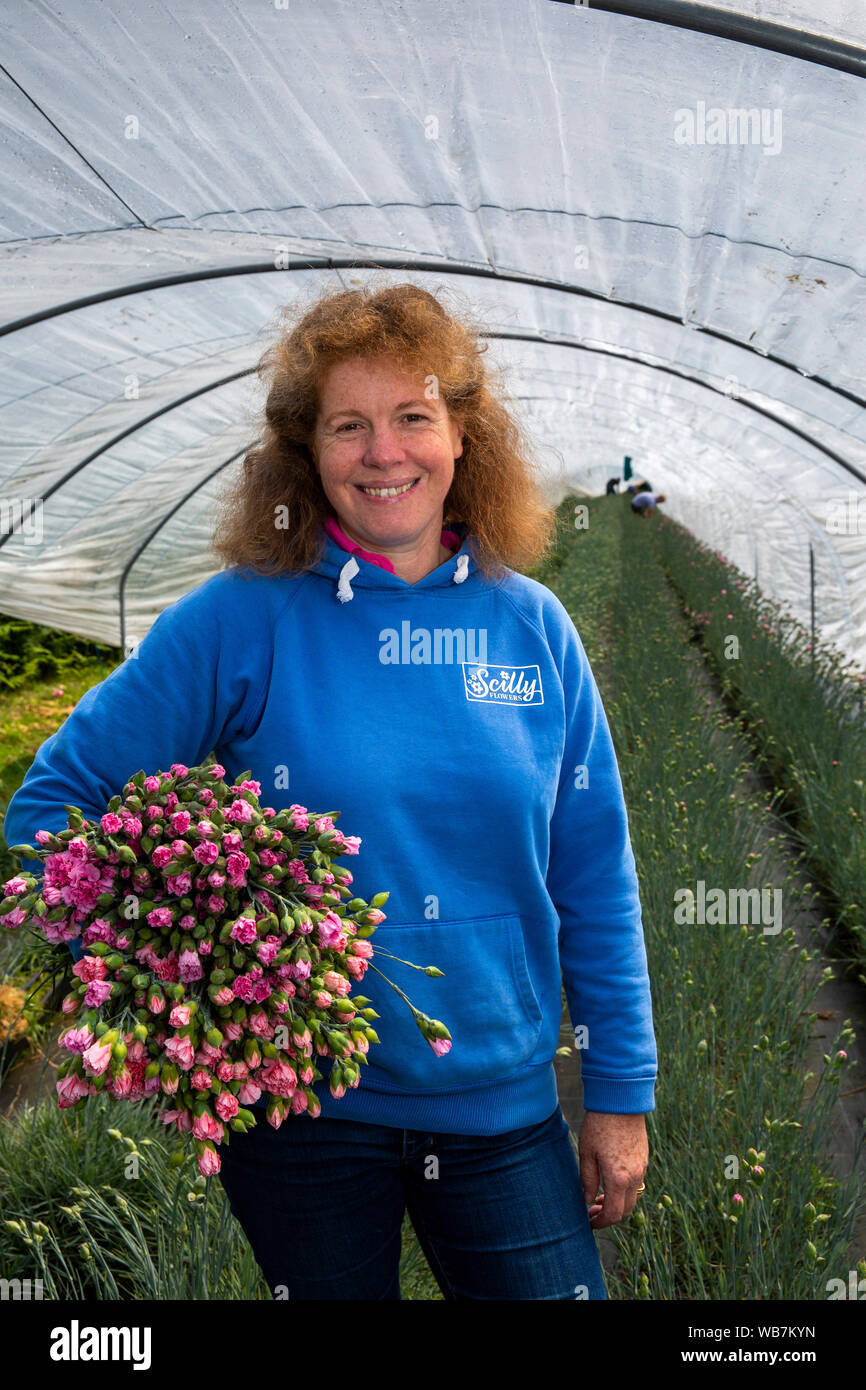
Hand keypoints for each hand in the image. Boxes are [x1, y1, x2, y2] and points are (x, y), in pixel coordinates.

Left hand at [578, 1110, 648, 1229]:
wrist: (621, 1101)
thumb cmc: (599, 1124)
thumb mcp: (586, 1152)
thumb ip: (587, 1179)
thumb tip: (586, 1199)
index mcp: (618, 1178)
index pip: (613, 1214)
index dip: (601, 1223)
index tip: (589, 1222)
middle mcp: (634, 1177)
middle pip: (626, 1211)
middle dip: (609, 1216)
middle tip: (592, 1211)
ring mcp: (642, 1168)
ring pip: (633, 1198)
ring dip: (618, 1203)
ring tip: (599, 1197)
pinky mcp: (644, 1158)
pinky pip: (637, 1183)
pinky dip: (625, 1190)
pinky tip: (611, 1181)